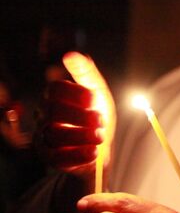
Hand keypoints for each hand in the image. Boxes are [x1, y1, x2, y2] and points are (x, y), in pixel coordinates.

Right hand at [37, 52, 115, 181]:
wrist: (100, 147)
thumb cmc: (95, 116)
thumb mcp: (96, 93)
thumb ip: (86, 73)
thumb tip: (71, 54)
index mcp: (54, 97)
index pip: (55, 89)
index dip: (75, 93)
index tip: (94, 98)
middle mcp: (44, 116)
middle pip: (53, 111)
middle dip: (81, 116)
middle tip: (101, 120)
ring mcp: (44, 137)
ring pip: (55, 135)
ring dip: (82, 135)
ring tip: (101, 136)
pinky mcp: (50, 158)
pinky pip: (58, 158)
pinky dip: (78, 155)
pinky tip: (94, 152)